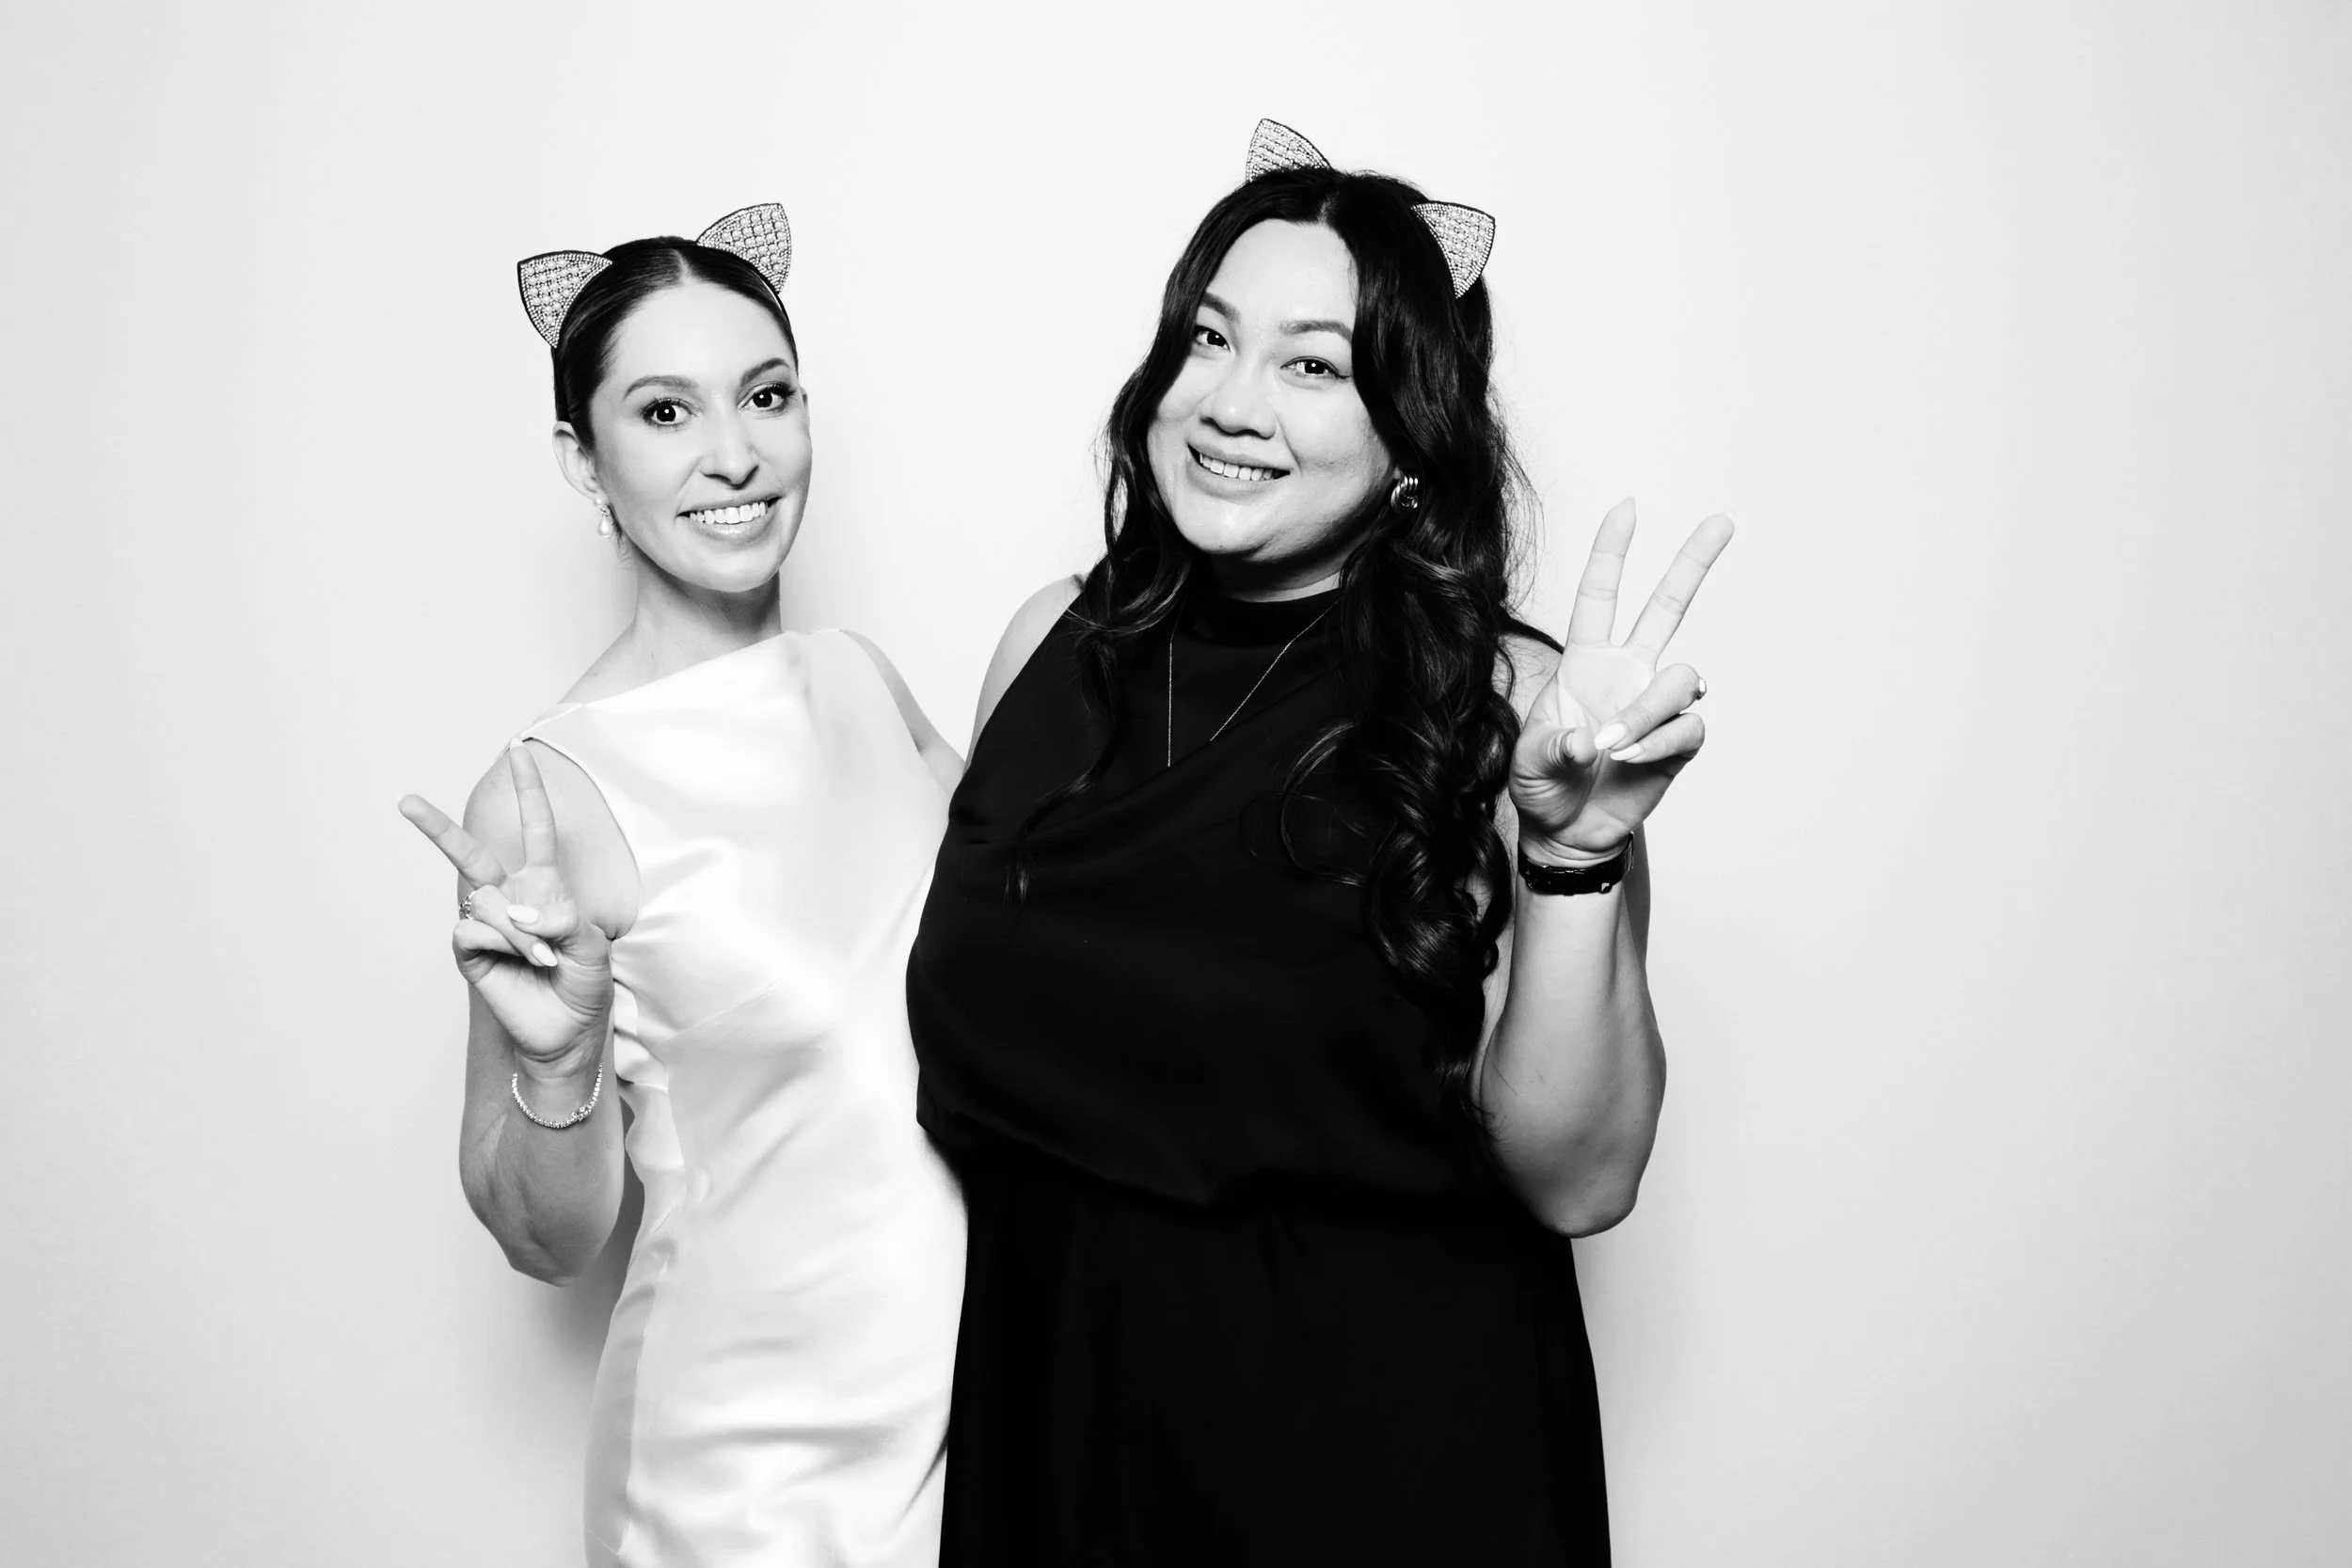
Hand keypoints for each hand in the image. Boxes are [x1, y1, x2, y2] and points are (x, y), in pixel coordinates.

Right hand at [398, 744, 613, 1068]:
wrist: (569, 1030)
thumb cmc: (583, 982)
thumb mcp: (591, 942)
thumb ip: (562, 916)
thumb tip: (517, 907)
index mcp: (543, 884)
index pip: (536, 828)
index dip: (528, 790)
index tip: (515, 750)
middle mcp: (509, 897)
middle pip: (469, 853)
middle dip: (435, 827)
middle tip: (403, 800)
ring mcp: (485, 925)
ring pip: (486, 903)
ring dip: (521, 930)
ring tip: (544, 959)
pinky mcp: (469, 954)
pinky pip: (474, 930)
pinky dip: (504, 944)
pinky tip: (523, 963)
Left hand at [1511, 500, 1733, 862]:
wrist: (1566, 831)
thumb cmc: (1542, 785)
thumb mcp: (1527, 762)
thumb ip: (1553, 747)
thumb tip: (1592, 741)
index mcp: (1585, 662)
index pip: (1600, 596)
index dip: (1613, 552)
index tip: (1628, 507)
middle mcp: (1626, 673)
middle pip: (1667, 607)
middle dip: (1693, 563)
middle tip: (1723, 520)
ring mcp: (1654, 704)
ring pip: (1680, 678)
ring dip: (1649, 711)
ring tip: (1617, 746)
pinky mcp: (1677, 741)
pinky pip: (1687, 726)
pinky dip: (1660, 742)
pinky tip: (1633, 760)